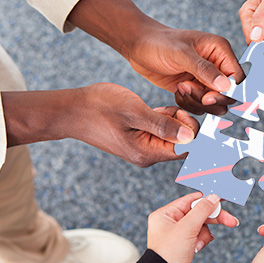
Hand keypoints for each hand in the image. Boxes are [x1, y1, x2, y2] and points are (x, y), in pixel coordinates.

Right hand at [73, 83, 199, 166]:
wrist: (71, 109)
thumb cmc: (99, 107)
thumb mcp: (134, 111)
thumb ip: (163, 125)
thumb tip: (191, 136)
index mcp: (148, 153)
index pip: (187, 150)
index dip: (192, 131)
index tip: (183, 112)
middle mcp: (147, 155)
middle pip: (182, 143)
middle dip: (182, 123)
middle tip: (167, 107)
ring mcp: (143, 147)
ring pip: (173, 134)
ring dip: (172, 118)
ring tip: (157, 107)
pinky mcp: (139, 138)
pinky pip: (161, 129)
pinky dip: (163, 117)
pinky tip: (153, 108)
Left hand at [125, 25, 243, 115]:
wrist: (138, 46)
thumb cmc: (158, 42)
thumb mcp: (180, 54)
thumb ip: (204, 69)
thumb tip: (226, 85)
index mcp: (220, 51)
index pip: (237, 79)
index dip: (227, 92)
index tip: (206, 96)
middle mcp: (217, 66)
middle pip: (228, 95)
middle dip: (207, 98)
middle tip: (186, 87)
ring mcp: (206, 79)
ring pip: (214, 104)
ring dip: (196, 102)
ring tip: (181, 87)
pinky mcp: (195, 89)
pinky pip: (200, 107)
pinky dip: (188, 105)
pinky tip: (177, 91)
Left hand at [148, 193, 239, 262]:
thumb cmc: (169, 255)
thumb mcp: (187, 228)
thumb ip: (202, 210)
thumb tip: (213, 197)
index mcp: (165, 215)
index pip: (190, 200)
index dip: (207, 199)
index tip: (223, 198)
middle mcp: (169, 223)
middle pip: (198, 213)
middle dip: (213, 218)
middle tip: (231, 221)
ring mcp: (177, 235)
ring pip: (201, 226)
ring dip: (204, 235)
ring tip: (198, 245)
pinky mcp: (184, 245)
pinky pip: (199, 236)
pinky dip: (202, 241)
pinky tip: (198, 248)